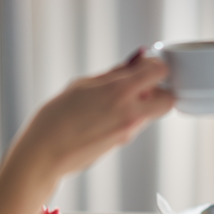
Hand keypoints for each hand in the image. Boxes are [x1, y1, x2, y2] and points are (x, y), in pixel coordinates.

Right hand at [12, 51, 173, 175]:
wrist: (45, 154)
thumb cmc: (56, 118)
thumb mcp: (83, 84)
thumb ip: (114, 73)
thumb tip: (137, 59)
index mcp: (120, 91)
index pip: (159, 71)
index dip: (153, 65)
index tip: (144, 64)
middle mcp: (131, 112)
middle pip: (168, 98)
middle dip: (159, 90)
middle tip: (138, 85)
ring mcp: (129, 131)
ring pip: (152, 112)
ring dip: (143, 103)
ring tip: (112, 101)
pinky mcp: (123, 143)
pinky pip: (137, 124)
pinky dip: (129, 116)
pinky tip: (105, 116)